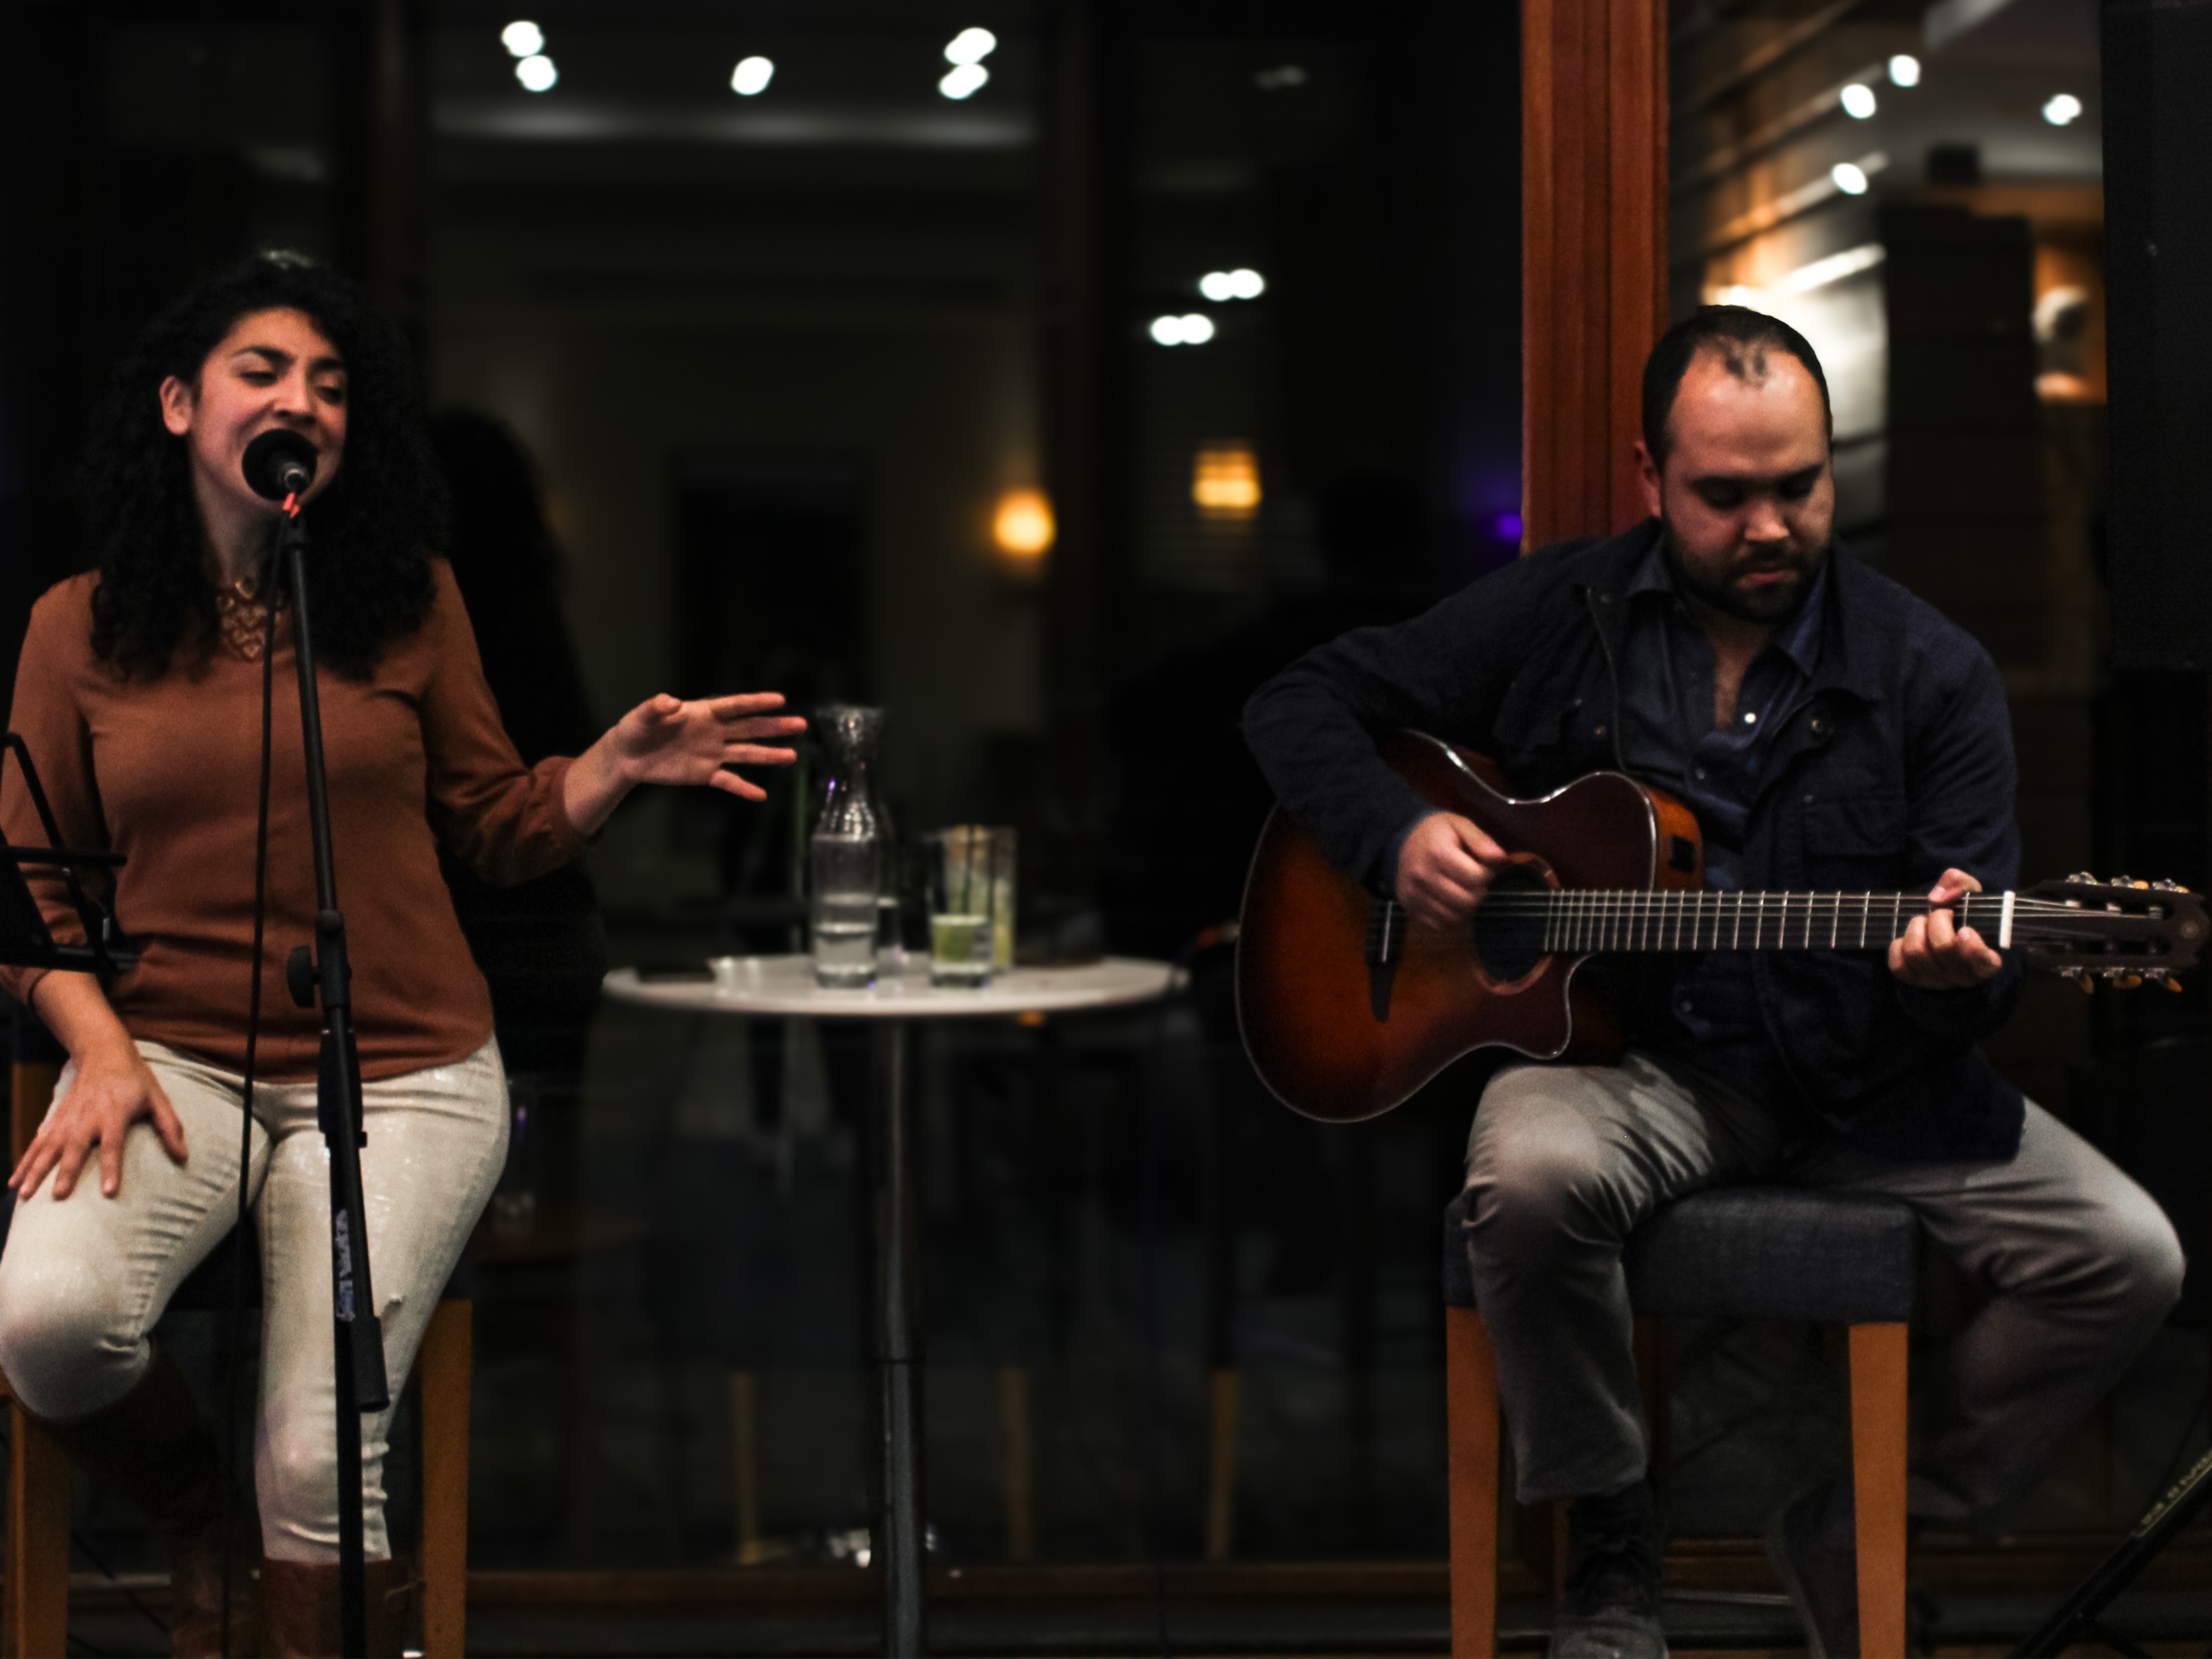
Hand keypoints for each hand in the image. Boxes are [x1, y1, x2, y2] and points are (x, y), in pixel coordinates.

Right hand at [8, 1037, 185, 1200]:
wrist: (102, 1052)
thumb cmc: (135, 1079)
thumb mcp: (158, 1099)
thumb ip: (170, 1128)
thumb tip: (184, 1158)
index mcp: (114, 1115)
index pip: (113, 1146)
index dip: (112, 1168)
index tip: (108, 1192)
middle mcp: (87, 1119)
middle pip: (75, 1149)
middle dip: (66, 1172)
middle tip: (59, 1196)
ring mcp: (67, 1120)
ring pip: (48, 1149)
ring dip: (35, 1172)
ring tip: (24, 1195)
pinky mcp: (54, 1120)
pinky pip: (36, 1144)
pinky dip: (24, 1163)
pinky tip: (13, 1182)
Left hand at [608, 691, 806, 798]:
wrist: (628, 756)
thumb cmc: (636, 729)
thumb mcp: (642, 716)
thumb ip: (657, 708)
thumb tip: (672, 702)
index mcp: (703, 712)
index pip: (735, 706)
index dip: (757, 702)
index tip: (780, 700)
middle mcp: (714, 732)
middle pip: (750, 728)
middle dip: (775, 727)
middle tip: (800, 725)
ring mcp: (712, 753)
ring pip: (746, 753)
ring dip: (768, 755)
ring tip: (792, 756)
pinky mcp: (705, 773)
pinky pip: (729, 780)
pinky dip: (743, 788)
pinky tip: (761, 795)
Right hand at [1394, 811, 1508, 932]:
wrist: (1400, 842)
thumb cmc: (1436, 833)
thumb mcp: (1459, 824)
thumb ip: (1480, 840)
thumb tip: (1501, 858)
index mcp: (1437, 852)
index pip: (1475, 878)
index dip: (1487, 876)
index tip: (1484, 870)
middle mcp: (1423, 875)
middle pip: (1465, 901)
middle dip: (1479, 895)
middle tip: (1477, 885)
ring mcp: (1414, 894)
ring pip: (1453, 917)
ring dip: (1467, 910)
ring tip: (1466, 894)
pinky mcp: (1409, 907)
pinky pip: (1438, 925)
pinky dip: (1451, 920)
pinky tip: (1453, 905)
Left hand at [1888, 868, 2004, 988]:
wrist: (1947, 932)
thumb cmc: (1964, 916)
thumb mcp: (1971, 895)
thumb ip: (1961, 885)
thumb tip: (1936, 898)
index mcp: (1988, 960)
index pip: (1982, 962)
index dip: (1972, 947)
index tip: (1965, 929)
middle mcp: (1964, 976)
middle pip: (1943, 948)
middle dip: (1937, 920)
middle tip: (1941, 913)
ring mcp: (1938, 981)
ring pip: (1916, 953)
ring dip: (1916, 928)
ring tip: (1924, 922)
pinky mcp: (1914, 980)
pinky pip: (1897, 964)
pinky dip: (1899, 945)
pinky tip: (1911, 937)